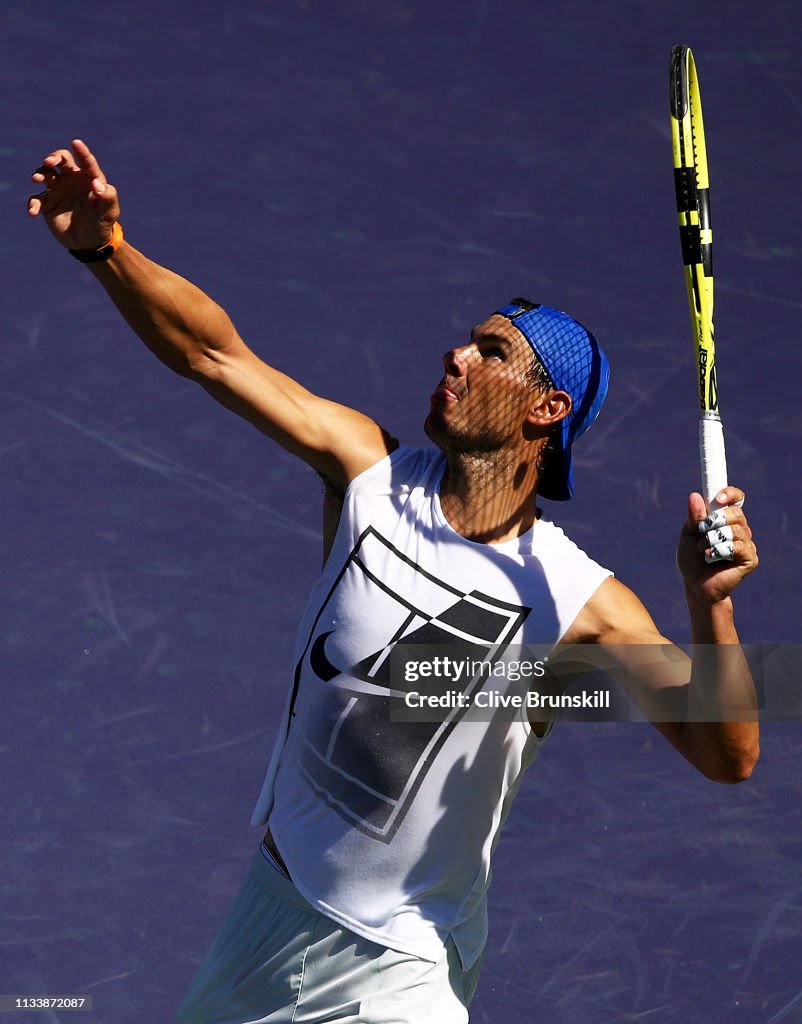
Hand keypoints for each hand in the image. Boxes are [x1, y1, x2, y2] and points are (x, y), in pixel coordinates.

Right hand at [28, 139, 119, 249]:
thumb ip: (107, 197)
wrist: (89, 242)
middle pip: (60, 159)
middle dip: (53, 157)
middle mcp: (71, 179)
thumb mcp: (109, 213)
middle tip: (49, 162)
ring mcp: (58, 189)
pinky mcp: (47, 203)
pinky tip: (34, 211)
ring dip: (40, 174)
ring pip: (45, 174)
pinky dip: (33, 203)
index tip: (76, 142)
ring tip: (37, 180)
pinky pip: (37, 199)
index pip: (86, 161)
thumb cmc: (102, 223)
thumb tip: (97, 184)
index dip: (82, 151)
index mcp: (88, 178)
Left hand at [677, 486, 757, 603]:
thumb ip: (694, 517)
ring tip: (702, 550)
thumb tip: (695, 495)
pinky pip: (737, 547)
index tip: (718, 499)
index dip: (730, 494)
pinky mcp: (750, 558)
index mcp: (726, 519)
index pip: (736, 498)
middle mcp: (740, 529)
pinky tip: (710, 558)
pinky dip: (718, 551)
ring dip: (712, 539)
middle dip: (714, 521)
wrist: (695, 584)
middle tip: (702, 533)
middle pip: (736, 513)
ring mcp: (747, 544)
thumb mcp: (689, 534)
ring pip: (734, 530)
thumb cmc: (692, 558)